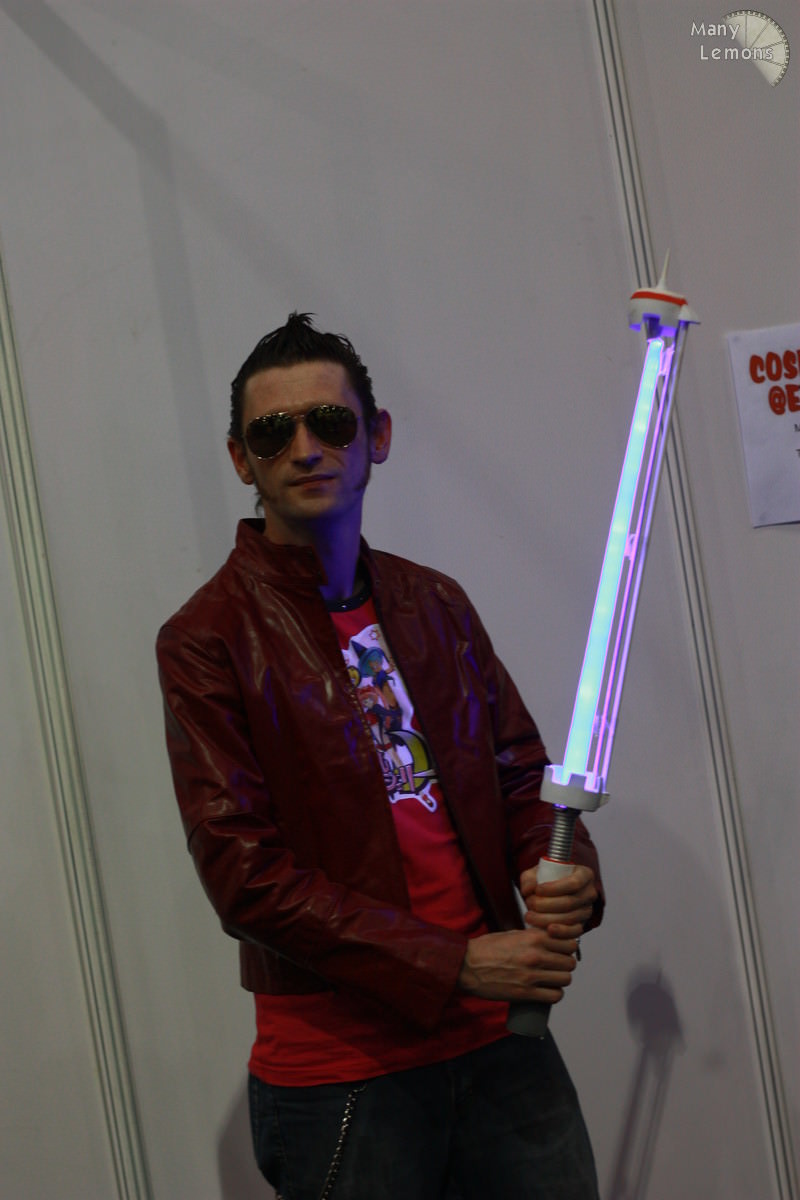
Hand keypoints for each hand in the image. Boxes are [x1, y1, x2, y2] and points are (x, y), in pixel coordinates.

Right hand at [457, 928, 578, 1004]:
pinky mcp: (526, 993)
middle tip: (558, 966)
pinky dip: (555, 994)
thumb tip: (548, 939)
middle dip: (565, 964)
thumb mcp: (512, 933)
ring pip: (565, 979)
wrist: (467, 965)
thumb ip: (531, 936)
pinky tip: (550, 991)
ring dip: (561, 980)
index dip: (568, 947)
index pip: (568, 942)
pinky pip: (554, 996)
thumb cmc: (486, 948)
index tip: (563, 950)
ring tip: (553, 979)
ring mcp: (532, 975)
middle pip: (569, 962)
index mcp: (533, 937)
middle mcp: (536, 955)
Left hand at [518, 864, 596, 939]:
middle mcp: (589, 893)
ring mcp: (587, 910)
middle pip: (570, 902)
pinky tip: (547, 930)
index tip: (537, 890)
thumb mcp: (536, 873)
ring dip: (547, 919)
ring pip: (570, 918)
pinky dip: (561, 932)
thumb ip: (529, 879)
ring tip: (529, 916)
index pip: (574, 883)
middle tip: (529, 903)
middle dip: (546, 905)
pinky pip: (574, 932)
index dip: (555, 888)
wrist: (552, 894)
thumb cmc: (546, 880)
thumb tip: (528, 890)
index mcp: (584, 875)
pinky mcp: (582, 925)